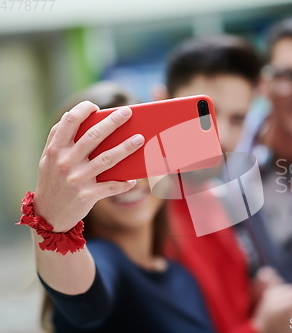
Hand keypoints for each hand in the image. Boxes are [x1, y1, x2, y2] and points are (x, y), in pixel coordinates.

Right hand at [33, 101, 144, 231]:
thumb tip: (82, 118)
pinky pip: (111, 186)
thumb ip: (59, 140)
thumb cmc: (53, 181)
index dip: (83, 110)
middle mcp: (65, 162)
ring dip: (126, 148)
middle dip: (113, 122)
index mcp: (55, 150)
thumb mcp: (48, 159)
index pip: (69, 121)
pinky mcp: (87, 195)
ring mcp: (77, 179)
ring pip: (107, 159)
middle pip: (93, 136)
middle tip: (128, 112)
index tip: (96, 106)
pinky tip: (133, 179)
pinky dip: (123, 183)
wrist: (47, 216)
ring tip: (140, 139)